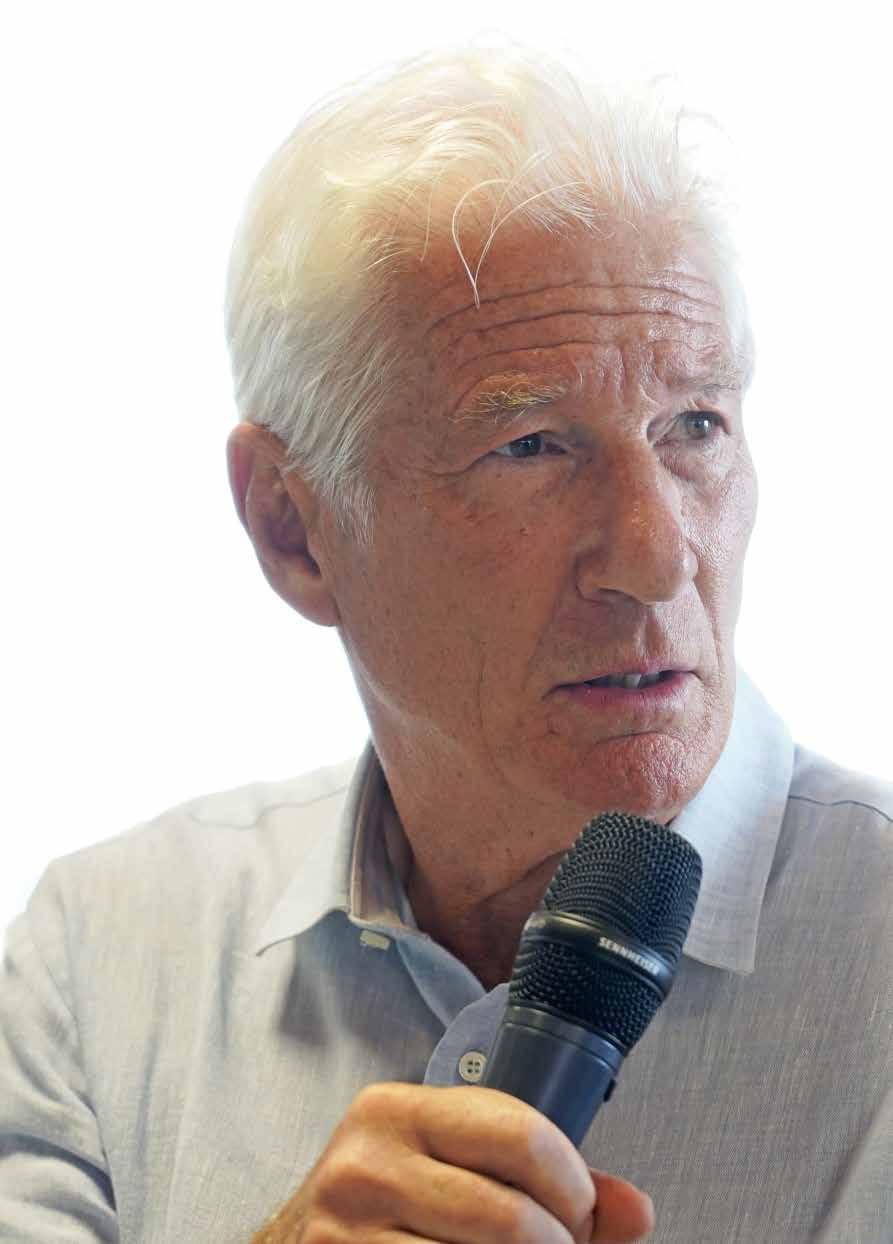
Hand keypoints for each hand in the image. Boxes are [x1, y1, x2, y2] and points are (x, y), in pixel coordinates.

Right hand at [250, 1082, 653, 1242]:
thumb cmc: (386, 1211)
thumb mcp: (451, 1171)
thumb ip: (548, 1183)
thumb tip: (636, 1210)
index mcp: (394, 1111)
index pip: (521, 1134)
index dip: (574, 1187)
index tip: (578, 1215)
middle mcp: (362, 1167)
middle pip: (513, 1222)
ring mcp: (341, 1238)